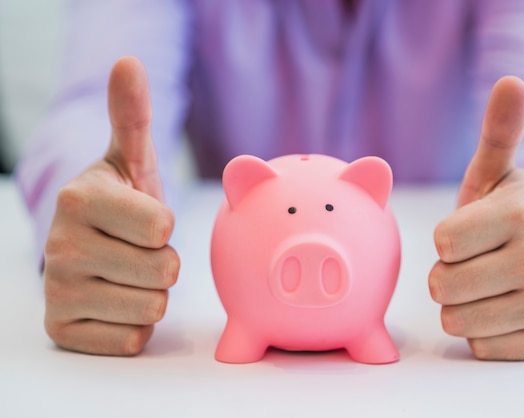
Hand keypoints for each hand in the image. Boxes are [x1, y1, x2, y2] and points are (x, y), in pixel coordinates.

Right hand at [43, 57, 179, 354]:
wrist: (90, 246)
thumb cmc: (121, 202)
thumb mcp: (129, 158)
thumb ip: (132, 115)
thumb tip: (128, 62)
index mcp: (78, 198)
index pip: (162, 226)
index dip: (165, 225)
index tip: (144, 218)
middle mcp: (60, 246)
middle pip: (163, 270)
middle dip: (163, 262)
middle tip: (138, 249)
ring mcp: (58, 291)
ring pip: (151, 308)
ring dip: (151, 292)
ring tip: (128, 272)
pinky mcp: (62, 330)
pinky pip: (131, 340)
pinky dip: (134, 324)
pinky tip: (116, 300)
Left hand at [429, 76, 523, 359]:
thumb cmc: (501, 216)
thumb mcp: (496, 175)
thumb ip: (497, 133)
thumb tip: (511, 81)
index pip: (441, 242)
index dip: (446, 240)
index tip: (471, 232)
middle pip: (442, 286)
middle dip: (449, 275)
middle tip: (478, 261)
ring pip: (456, 320)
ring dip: (463, 305)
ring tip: (490, 284)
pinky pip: (481, 346)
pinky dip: (485, 332)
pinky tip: (506, 309)